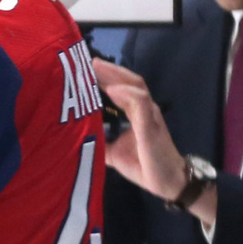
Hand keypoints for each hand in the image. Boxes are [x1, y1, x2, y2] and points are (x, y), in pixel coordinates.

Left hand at [91, 58, 187, 200]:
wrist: (167, 183)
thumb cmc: (143, 165)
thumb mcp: (113, 152)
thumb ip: (99, 141)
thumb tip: (76, 138)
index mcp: (136, 113)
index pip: (121, 87)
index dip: (106, 76)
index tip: (85, 68)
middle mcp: (144, 109)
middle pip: (128, 80)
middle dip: (109, 69)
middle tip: (87, 60)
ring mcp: (149, 116)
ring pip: (135, 86)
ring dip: (116, 75)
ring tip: (97, 67)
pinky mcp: (151, 126)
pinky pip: (140, 104)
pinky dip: (127, 94)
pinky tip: (112, 90)